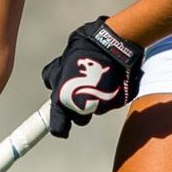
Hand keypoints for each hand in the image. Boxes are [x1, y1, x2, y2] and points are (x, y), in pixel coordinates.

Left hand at [39, 18, 143, 137]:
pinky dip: (110, 94)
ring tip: (99, 79)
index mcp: (64, 99)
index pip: (58, 125)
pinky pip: (111, 102)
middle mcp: (82, 107)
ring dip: (95, 100)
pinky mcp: (118, 101)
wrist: (114, 43)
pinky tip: (111, 78)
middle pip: (79, 118)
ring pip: (96, 109)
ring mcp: (102, 105)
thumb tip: (54, 81)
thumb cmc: (86, 48)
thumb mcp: (63, 60)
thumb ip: (56, 75)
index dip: (59, 126)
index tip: (60, 127)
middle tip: (82, 89)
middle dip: (79, 107)